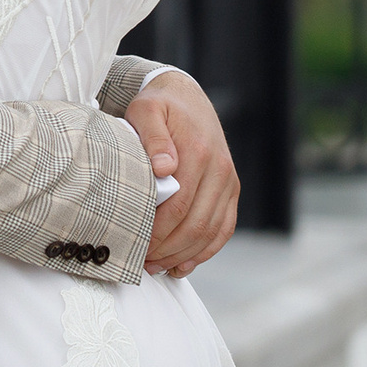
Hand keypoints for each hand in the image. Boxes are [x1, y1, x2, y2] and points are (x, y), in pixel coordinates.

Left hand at [126, 71, 238, 276]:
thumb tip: (164, 167)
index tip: (134, 243)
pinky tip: (182, 265)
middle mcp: (219, 169)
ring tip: (155, 267)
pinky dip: (204, 251)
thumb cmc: (159, 107)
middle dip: (167, 249)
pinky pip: (224, 229)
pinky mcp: (232, 190)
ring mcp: (229, 181)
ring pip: (211, 231)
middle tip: (140, 262)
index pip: (178, 204)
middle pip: (196, 223)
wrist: (187, 99)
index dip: (157, 231)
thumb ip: (152, 136)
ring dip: (184, 255)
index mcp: (197, 152)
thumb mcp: (146, 110)